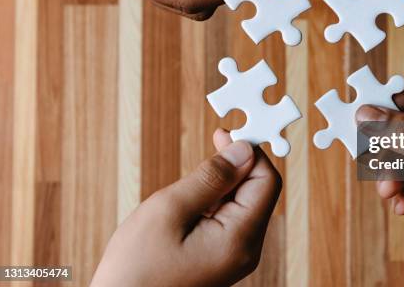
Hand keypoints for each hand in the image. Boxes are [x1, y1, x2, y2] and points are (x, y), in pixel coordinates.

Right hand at [90, 129, 281, 286]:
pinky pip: (228, 219)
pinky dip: (214, 202)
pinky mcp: (221, 258)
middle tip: (208, 148)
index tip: (223, 134)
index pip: (267, 181)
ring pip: (242, 204)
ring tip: (189, 185)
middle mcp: (246, 249)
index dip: (250, 152)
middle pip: (257, 191)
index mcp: (240, 238)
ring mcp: (234, 256)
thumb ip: (211, 177)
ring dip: (222, 183)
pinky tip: (189, 203)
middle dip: (237, 165)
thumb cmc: (136, 268)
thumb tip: (243, 149)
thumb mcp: (169, 210)